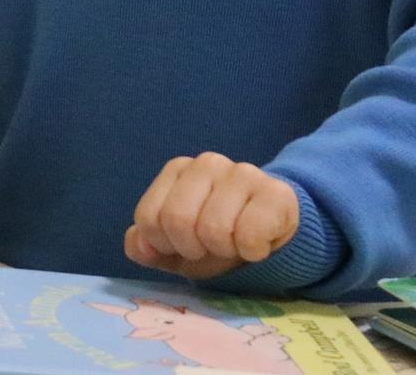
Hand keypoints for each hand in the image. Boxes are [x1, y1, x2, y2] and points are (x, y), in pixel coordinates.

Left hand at [124, 152, 299, 279]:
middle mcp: (207, 163)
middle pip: (178, 220)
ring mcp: (243, 173)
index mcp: (177, 170)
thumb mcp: (172, 248)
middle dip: (192, 248)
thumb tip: (139, 245)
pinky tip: (257, 244)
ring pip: (214, 228)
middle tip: (209, 247)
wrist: (268, 235)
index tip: (183, 245)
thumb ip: (144, 245)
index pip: (149, 218)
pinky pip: (250, 235)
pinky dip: (251, 252)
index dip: (164, 244)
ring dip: (223, 251)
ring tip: (233, 243)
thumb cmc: (213, 239)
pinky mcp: (276, 193)